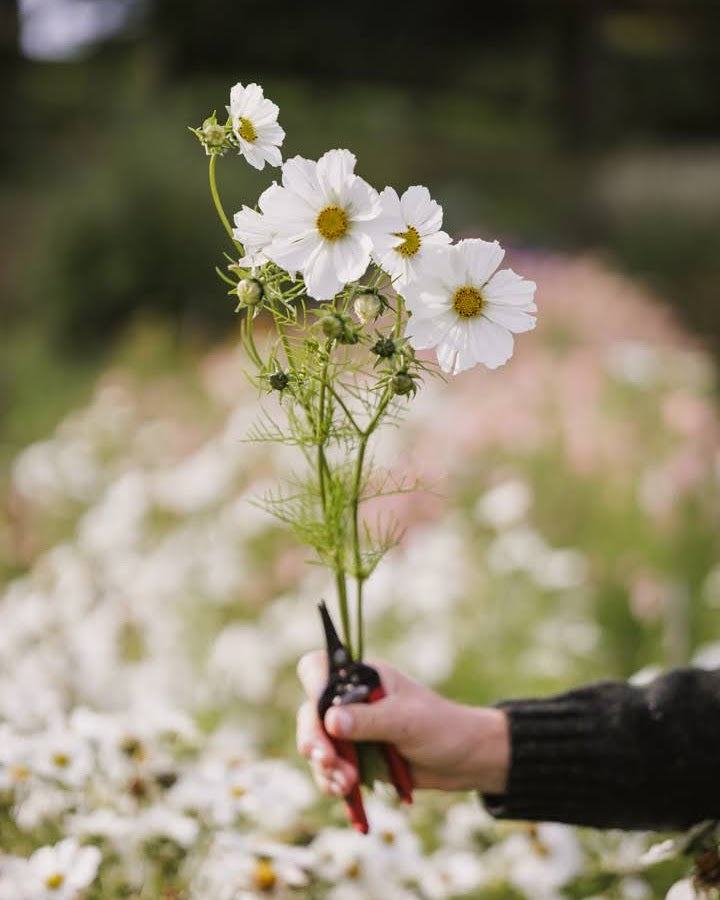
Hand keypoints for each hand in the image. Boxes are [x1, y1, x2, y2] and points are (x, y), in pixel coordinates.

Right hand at [296, 650, 508, 797]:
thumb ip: (369, 720)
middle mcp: (350, 701)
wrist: (464, 761)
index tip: (322, 714)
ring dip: (325, 766)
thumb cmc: (441, 727)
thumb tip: (330, 721)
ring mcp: (350, 731)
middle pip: (310, 712)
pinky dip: (330, 781)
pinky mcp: (354, 758)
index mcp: (362, 678)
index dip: (312, 685)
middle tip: (328, 760)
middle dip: (315, 739)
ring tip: (347, 785)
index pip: (319, 668)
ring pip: (315, 744)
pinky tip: (344, 792)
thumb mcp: (406, 721)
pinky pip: (327, 769)